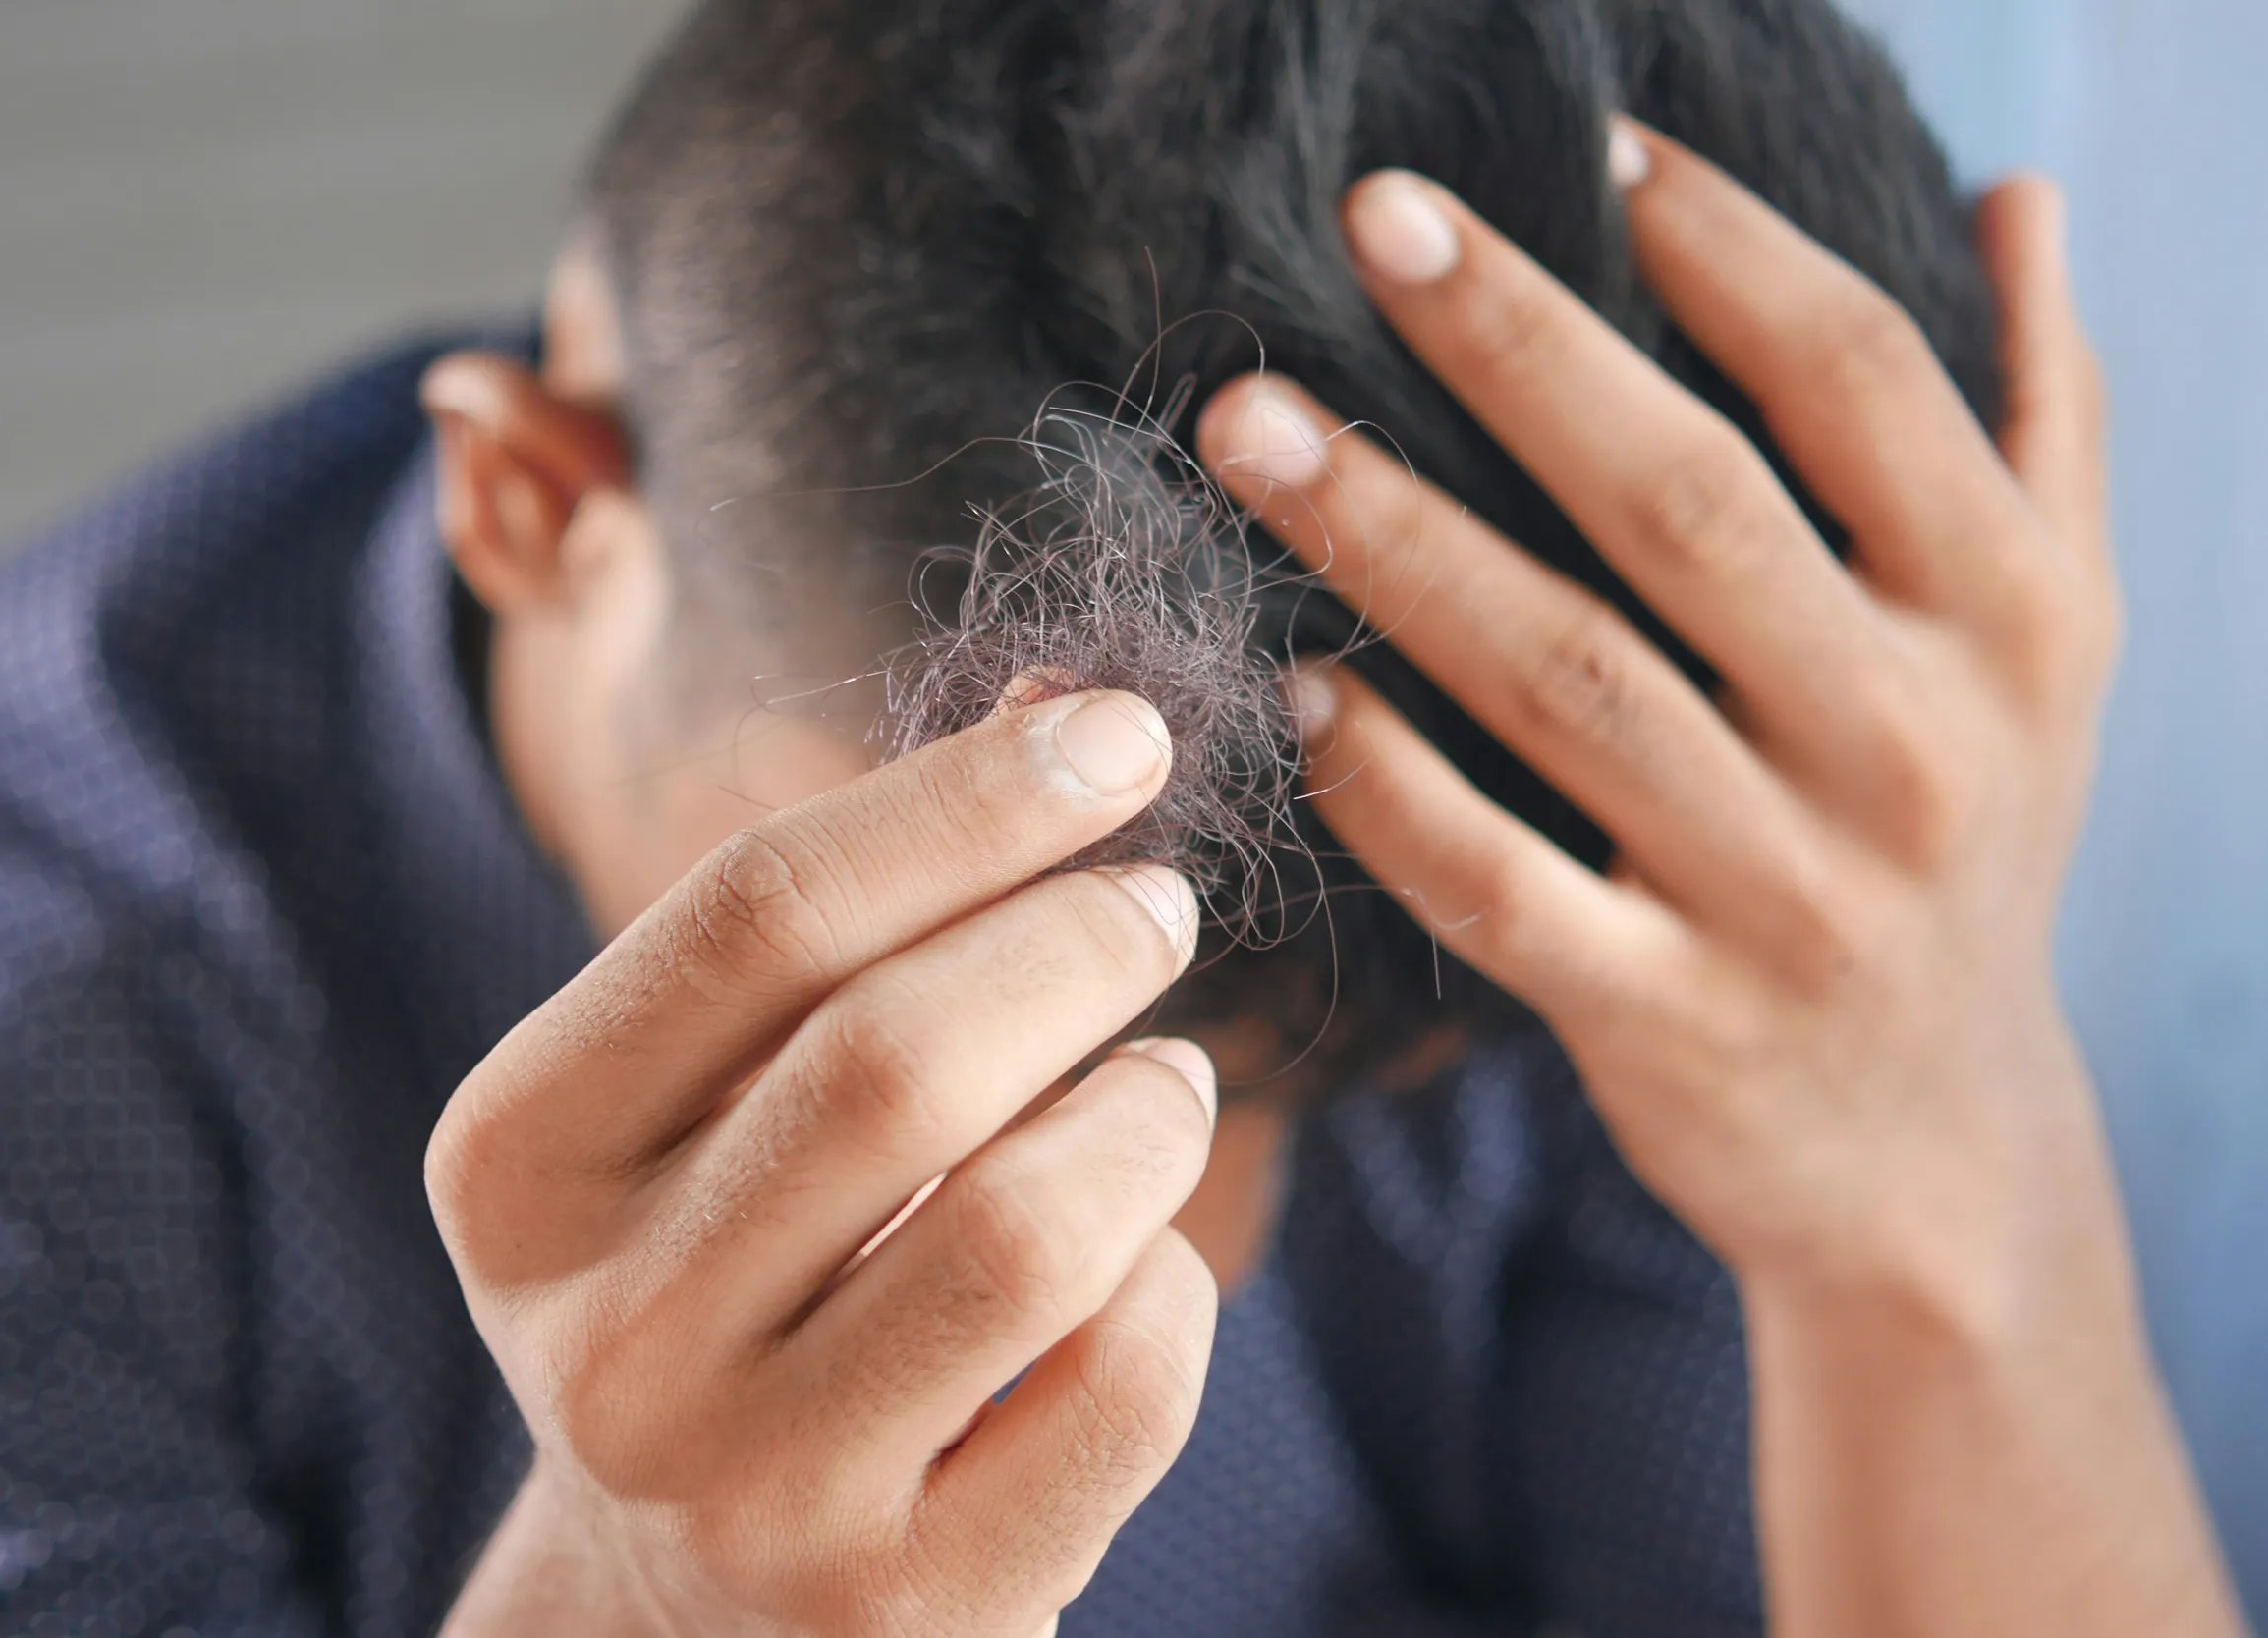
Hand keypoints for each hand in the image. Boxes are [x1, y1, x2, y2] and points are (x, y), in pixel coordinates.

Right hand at [429, 691, 1218, 1637]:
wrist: (691, 1608)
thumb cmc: (733, 1281)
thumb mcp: (718, 1105)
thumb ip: (861, 917)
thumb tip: (1072, 706)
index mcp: (522, 1164)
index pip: (755, 914)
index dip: (966, 801)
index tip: (1118, 737)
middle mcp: (608, 1338)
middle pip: (895, 1057)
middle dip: (1076, 940)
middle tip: (1156, 906)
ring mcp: (753, 1495)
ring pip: (1028, 1229)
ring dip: (1148, 1113)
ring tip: (1166, 1081)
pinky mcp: (907, 1612)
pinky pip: (1122, 1386)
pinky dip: (1176, 1285)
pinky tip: (1141, 1261)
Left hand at [1197, 126, 2242, 1634]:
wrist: (1934, 1148)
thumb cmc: (1964, 841)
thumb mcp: (2049, 643)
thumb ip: (2041, 420)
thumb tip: (2018, 197)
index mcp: (2005, 619)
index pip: (1860, 384)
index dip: (1726, 248)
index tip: (1590, 143)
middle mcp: (1910, 746)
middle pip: (1687, 504)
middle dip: (1516, 347)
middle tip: (1366, 221)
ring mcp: (1785, 896)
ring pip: (1564, 679)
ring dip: (1393, 539)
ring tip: (1249, 425)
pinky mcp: (1667, 1022)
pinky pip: (1502, 887)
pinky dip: (1390, 787)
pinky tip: (1298, 687)